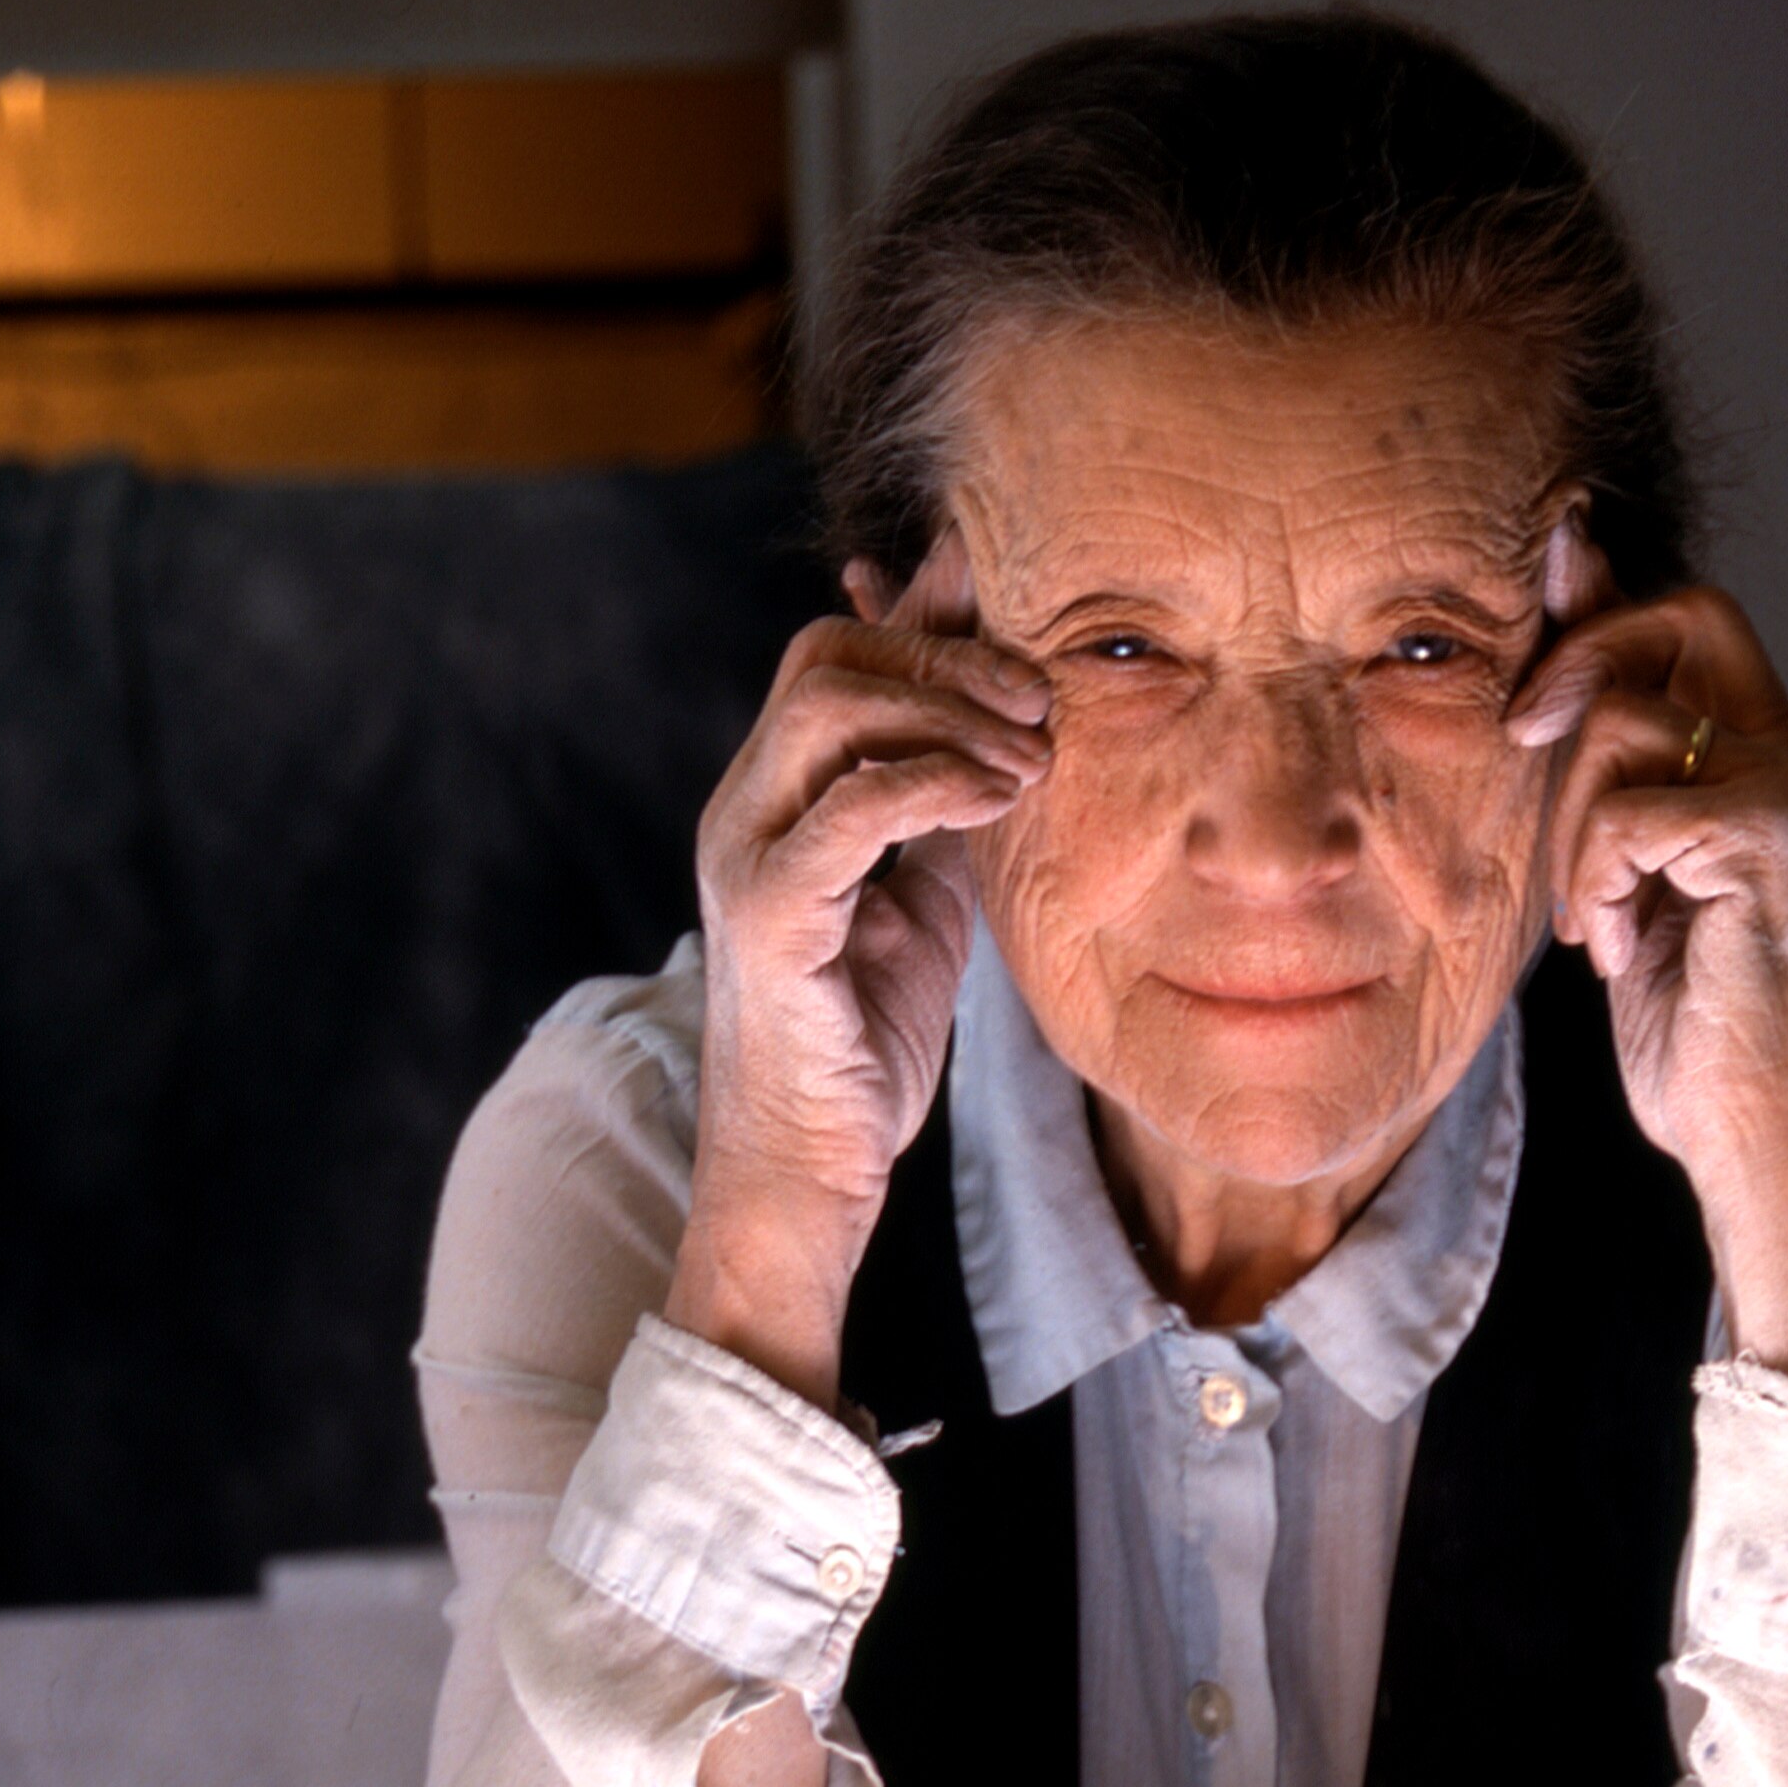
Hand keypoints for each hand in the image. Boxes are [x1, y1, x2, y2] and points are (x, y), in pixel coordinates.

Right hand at [666, 533, 1048, 1408]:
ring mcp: (747, 855)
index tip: (1030, 623)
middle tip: (1043, 704)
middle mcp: (745, 807)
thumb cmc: (861, 1041)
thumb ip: (943, 810)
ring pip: (831, 707)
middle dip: (949, 657)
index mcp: (777, 796)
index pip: (836, 650)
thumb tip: (1004, 727)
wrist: (804, 1170)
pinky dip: (934, 782)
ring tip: (1032, 759)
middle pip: (827, 655)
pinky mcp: (771, 917)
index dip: (930, 616)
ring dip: (949, 712)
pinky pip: (850, 808)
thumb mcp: (920, 900)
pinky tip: (999, 799)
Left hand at [1513, 556, 1787, 1436]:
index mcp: (1767, 760)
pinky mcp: (1770, 836)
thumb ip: (1603, 776)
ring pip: (1630, 722)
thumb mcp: (1628, 879)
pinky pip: (1626, 811)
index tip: (1532, 621)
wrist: (1753, 1135)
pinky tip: (1620, 952)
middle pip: (1683, 616)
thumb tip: (1542, 685)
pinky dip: (1597, 883)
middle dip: (1580, 662)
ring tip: (1593, 919)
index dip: (1607, 602)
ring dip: (1572, 826)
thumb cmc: (1689, 1025)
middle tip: (1520, 741)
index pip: (1694, 619)